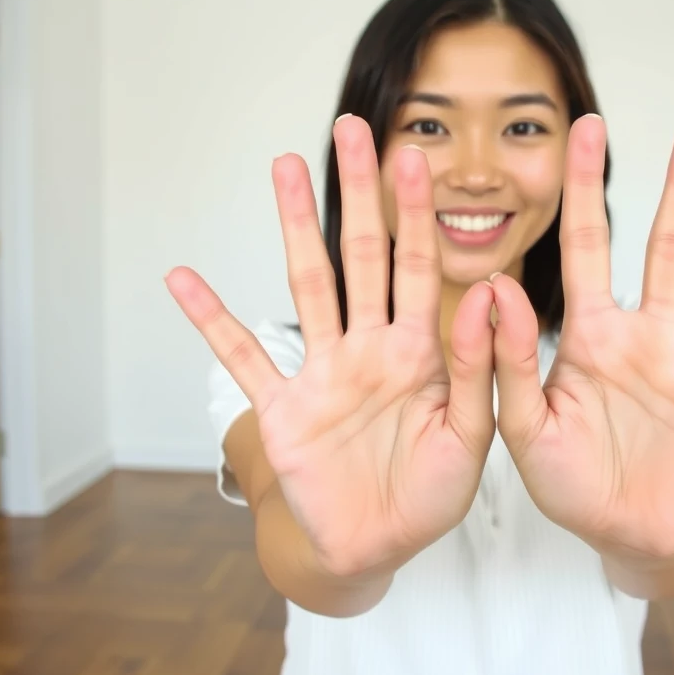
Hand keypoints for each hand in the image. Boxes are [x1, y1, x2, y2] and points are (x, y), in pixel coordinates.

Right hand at [166, 116, 496, 579]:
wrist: (379, 545)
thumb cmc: (432, 491)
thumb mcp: (472, 433)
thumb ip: (479, 366)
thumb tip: (490, 291)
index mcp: (420, 350)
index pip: (419, 267)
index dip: (417, 214)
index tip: (415, 156)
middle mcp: (369, 346)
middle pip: (362, 255)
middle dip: (357, 193)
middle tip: (350, 129)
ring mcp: (324, 372)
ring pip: (308, 285)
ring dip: (294, 227)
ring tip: (285, 167)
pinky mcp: (284, 408)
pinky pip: (244, 358)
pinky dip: (212, 321)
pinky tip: (183, 279)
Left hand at [491, 115, 673, 562]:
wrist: (627, 531)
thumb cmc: (571, 481)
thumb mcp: (524, 428)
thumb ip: (511, 362)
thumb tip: (495, 289)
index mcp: (578, 337)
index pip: (572, 250)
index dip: (570, 194)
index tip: (570, 137)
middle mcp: (626, 328)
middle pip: (631, 236)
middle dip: (626, 176)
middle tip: (630, 117)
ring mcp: (673, 349)